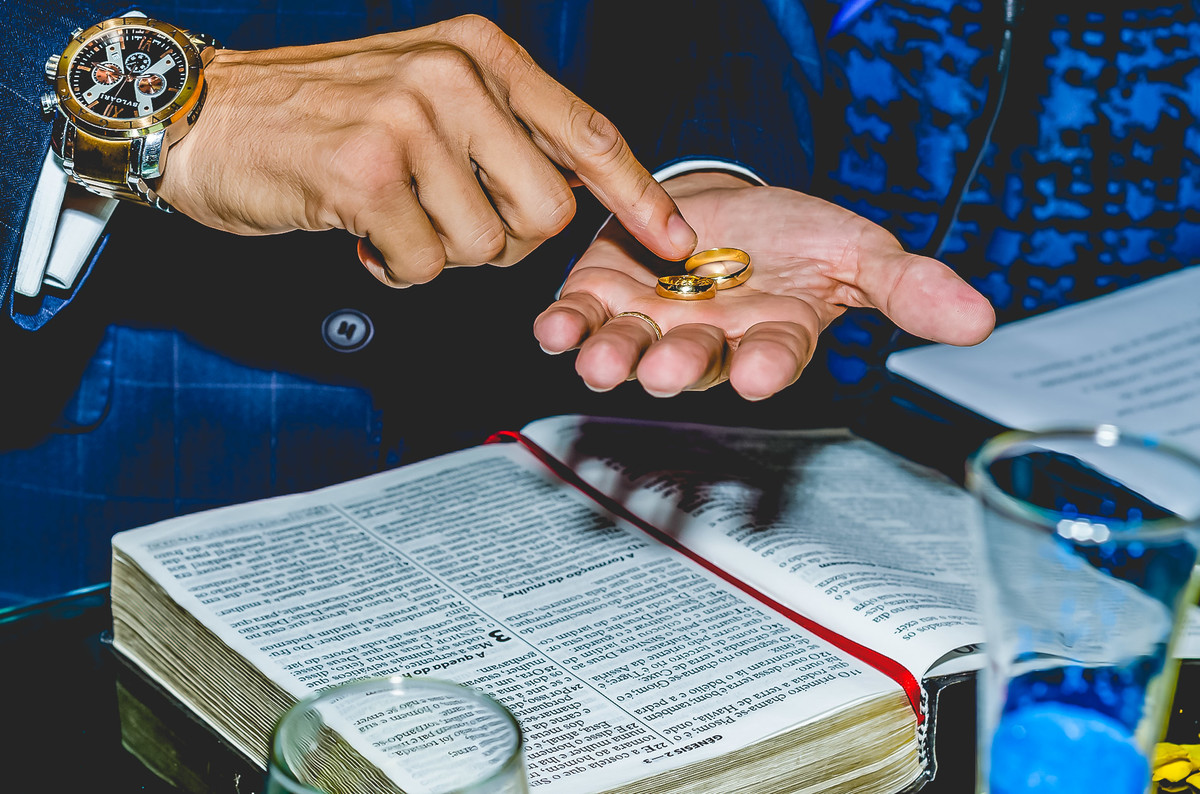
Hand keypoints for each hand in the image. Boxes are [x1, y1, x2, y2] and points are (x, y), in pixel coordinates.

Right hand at [159, 15, 695, 285]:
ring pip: (485, 247)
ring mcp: (410, 121)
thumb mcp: (425, 93)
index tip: (674, 240)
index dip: (639, 196)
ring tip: (391, 217)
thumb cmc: (323, 117)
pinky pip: (425, 267)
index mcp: (480, 53)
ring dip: (439, 254)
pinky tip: (359, 233)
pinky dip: (395, 269)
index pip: (587, 133)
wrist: (209, 117)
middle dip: (506, 242)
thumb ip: (501, 131)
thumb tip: (573, 196)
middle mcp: (453, 76)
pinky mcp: (366, 175)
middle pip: (547, 211)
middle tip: (449, 223)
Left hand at [534, 171, 995, 399]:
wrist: (721, 207)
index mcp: (770, 338)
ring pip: (629, 350)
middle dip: (678, 366)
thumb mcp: (855, 250)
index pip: (774, 358)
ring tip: (600, 357)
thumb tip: (981, 320)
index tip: (760, 373)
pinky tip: (551, 328)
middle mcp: (707, 344)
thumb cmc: (792, 237)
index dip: (766, 367)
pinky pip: (578, 321)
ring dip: (612, 356)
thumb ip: (908, 286)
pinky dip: (561, 326)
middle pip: (693, 362)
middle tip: (667, 367)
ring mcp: (651, 325)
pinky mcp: (601, 298)